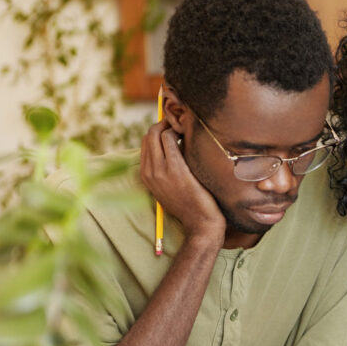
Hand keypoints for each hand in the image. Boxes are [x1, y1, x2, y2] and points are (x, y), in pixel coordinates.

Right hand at [140, 120, 224, 243]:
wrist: (201, 223)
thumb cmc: (191, 205)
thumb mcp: (170, 187)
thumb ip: (166, 170)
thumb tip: (173, 147)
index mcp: (146, 176)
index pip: (145, 143)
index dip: (158, 131)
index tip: (173, 127)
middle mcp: (149, 172)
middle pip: (149, 135)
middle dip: (163, 124)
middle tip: (180, 123)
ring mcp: (161, 171)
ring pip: (157, 134)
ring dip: (171, 125)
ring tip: (186, 128)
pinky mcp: (176, 169)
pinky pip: (170, 139)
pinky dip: (178, 132)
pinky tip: (189, 135)